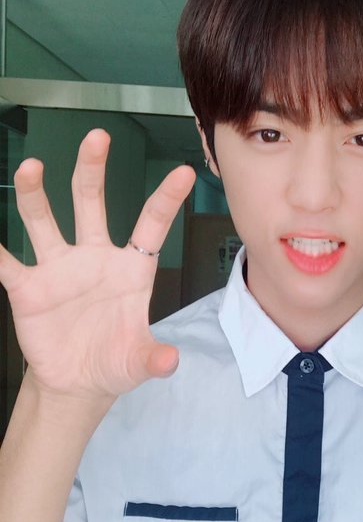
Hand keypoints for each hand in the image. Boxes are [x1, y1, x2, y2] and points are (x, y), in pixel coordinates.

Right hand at [0, 129, 194, 401]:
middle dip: (93, 170)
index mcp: (130, 269)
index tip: (184, 173)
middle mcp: (94, 258)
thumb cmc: (115, 363)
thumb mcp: (138, 362)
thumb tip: (169, 362)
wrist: (78, 383)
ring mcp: (59, 269)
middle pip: (92, 204)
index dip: (166, 201)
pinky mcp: (28, 289)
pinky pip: (7, 264)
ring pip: (45, 221)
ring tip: (32, 168)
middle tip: (97, 137)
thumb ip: (153, 358)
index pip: (151, 226)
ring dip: (36, 194)